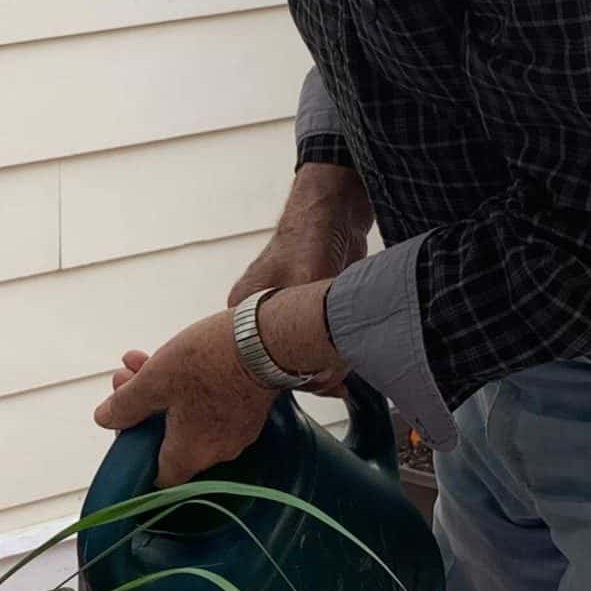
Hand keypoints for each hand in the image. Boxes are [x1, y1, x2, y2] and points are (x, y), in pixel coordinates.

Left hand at [94, 310, 278, 488]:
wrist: (267, 339)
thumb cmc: (210, 362)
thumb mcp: (155, 379)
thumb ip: (126, 405)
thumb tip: (105, 419)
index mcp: (191, 454)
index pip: (159, 476)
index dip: (137, 452)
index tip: (127, 424)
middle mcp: (217, 451)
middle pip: (169, 439)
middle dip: (142, 408)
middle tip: (127, 378)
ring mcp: (236, 432)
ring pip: (188, 418)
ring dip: (162, 392)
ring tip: (143, 361)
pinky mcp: (249, 410)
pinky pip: (211, 408)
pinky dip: (189, 389)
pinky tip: (176, 358)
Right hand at [228, 166, 369, 395]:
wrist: (334, 208)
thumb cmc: (307, 238)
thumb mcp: (305, 286)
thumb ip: (308, 329)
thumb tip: (324, 375)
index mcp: (241, 313)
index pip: (256, 361)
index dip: (286, 377)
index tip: (319, 382)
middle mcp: (259, 318)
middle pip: (279, 362)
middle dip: (310, 376)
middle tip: (337, 382)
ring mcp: (284, 316)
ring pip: (301, 356)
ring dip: (324, 365)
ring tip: (346, 370)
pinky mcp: (307, 314)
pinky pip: (318, 345)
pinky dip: (333, 354)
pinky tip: (349, 363)